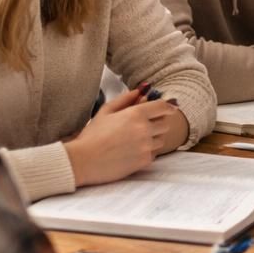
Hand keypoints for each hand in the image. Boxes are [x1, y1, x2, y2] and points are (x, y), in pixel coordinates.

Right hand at [66, 88, 184, 186]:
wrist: (83, 161)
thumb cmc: (92, 135)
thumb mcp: (105, 111)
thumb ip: (125, 99)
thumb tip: (140, 91)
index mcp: (136, 114)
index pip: (162, 107)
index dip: (167, 106)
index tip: (170, 107)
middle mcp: (145, 129)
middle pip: (165, 124)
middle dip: (157, 123)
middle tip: (145, 126)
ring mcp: (146, 146)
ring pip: (161, 140)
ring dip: (153, 138)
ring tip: (135, 140)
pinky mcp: (144, 161)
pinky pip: (154, 154)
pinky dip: (146, 152)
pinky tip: (131, 151)